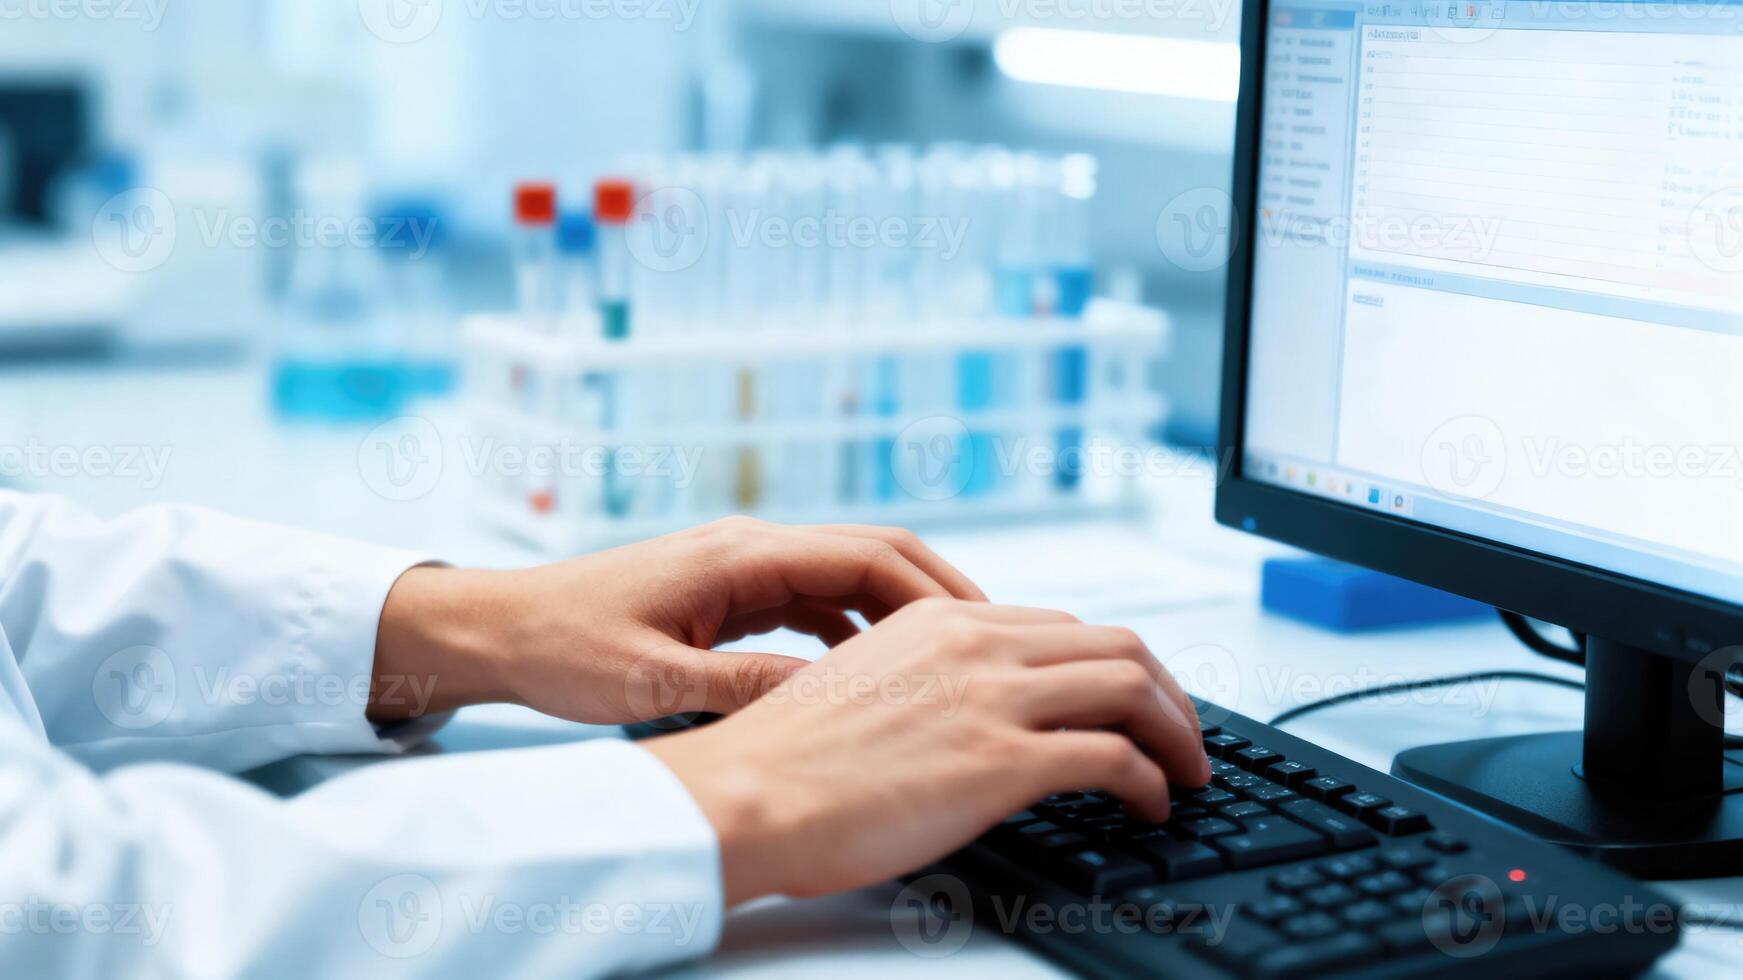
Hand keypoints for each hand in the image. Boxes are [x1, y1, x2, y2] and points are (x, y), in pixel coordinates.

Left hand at [368, 518, 985, 722]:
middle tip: (988, 643)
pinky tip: (876, 670)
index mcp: (738, 554)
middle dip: (933, 594)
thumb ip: (741, 687)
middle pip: (870, 555)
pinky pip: (813, 602)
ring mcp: (742, 567)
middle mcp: (749, 548)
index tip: (979, 626)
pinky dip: (854, 628)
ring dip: (897, 613)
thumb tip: (829, 697)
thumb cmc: (561, 647)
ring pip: (846, 578)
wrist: (500, 629)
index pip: (864, 553)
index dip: (931, 588)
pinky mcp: (730, 592)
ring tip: (947, 662)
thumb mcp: (651, 682)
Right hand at [643, 598, 1209, 904]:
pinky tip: (1152, 805)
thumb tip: (964, 713)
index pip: (1064, 627)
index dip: (1116, 665)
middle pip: (1117, 645)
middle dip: (1167, 692)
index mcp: (942, 621)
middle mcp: (977, 645)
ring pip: (1132, 688)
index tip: (1132, 699)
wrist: (747, 792)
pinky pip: (1115, 758)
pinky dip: (1152, 781)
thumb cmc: (786, 757)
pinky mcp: (1001, 761)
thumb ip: (925, 680)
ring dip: (1177, 733)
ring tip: (1186, 772)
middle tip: (1182, 734)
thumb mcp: (863, 683)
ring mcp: (993, 698)